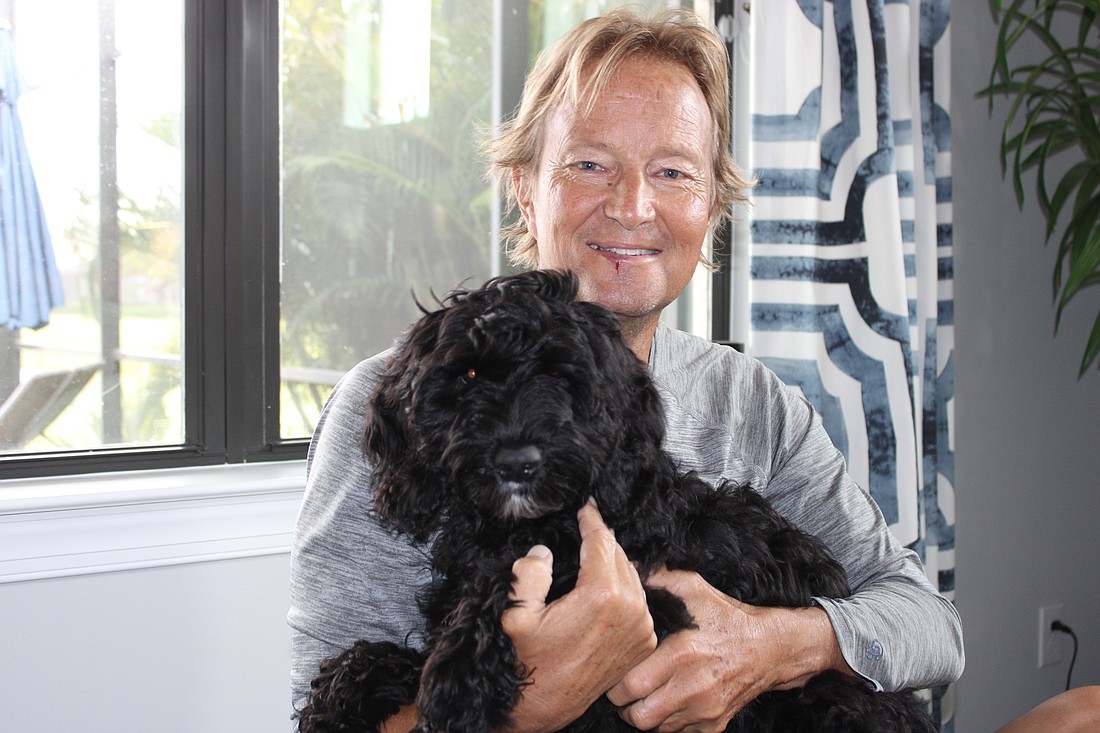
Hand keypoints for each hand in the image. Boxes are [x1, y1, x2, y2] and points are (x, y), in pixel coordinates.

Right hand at [500, 500, 657, 732]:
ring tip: (595, 554)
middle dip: (602, 539)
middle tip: (587, 525)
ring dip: (614, 563)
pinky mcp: (644, 642)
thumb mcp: (516, 613)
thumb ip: (529, 573)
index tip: (586, 504)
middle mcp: (630, 609)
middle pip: (620, 555)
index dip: (591, 519)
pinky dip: (625, 588)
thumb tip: (544, 552)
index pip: (601, 541)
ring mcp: (641, 628)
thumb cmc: (528, 662)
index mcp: (602, 596)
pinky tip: (607, 585)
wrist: (544, 706)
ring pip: (632, 577)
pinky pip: (639, 601)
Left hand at [606, 568, 849, 732]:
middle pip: (638, 716)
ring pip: (656, 728)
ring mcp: (705, 710)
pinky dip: (669, 722)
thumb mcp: (697, 591)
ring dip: (646, 713)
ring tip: (646, 694)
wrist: (771, 648)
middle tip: (625, 689)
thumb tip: (631, 567)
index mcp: (682, 654)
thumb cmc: (729, 618)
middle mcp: (693, 687)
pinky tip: (670, 701)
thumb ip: (662, 578)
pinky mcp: (714, 725)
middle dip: (625, 704)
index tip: (618, 670)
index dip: (616, 681)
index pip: (630, 685)